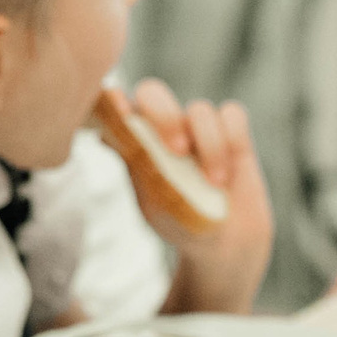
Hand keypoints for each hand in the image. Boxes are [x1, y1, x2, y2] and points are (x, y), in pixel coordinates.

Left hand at [124, 80, 273, 314]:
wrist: (225, 244)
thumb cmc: (181, 221)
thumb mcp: (154, 199)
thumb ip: (137, 163)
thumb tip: (104, 132)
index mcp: (135, 141)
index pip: (116, 106)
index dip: (111, 99)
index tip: (116, 109)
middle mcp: (164, 127)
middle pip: (153, 92)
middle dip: (164, 116)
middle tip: (177, 151)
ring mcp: (197, 128)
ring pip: (200, 110)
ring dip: (210, 145)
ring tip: (214, 184)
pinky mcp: (232, 132)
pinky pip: (232, 115)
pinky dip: (232, 140)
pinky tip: (231, 171)